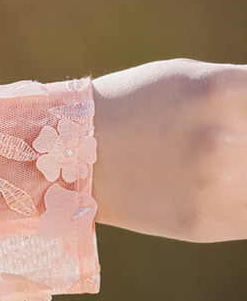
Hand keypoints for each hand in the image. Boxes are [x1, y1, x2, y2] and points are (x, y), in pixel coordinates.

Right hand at [92, 58, 246, 242]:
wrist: (70, 154)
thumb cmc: (132, 108)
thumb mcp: (192, 79)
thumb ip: (244, 96)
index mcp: (228, 89)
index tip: (242, 126)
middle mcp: (229, 136)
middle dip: (245, 148)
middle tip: (219, 150)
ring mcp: (219, 182)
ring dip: (242, 176)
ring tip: (206, 169)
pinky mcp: (207, 221)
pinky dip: (242, 207)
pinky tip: (220, 194)